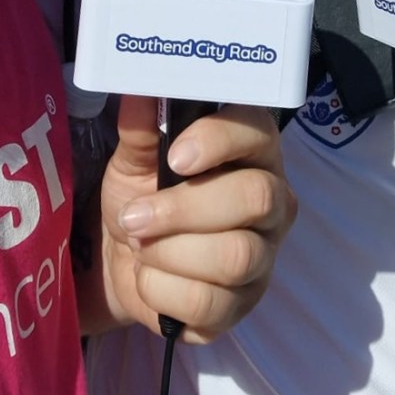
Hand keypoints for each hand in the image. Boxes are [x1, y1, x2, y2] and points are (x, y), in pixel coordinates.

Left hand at [93, 96, 296, 341]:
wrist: (122, 258)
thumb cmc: (141, 193)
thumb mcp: (133, 155)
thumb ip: (139, 124)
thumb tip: (138, 86)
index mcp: (251, 151)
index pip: (259, 131)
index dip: (220, 140)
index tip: (175, 157)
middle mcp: (273, 201)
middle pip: (256, 198)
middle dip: (185, 208)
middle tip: (136, 216)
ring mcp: (264, 258)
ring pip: (236, 256)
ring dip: (169, 252)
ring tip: (140, 245)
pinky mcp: (244, 307)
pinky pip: (212, 305)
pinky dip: (164, 291)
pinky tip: (150, 278)